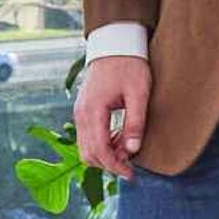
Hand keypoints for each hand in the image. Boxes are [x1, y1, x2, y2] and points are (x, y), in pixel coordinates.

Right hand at [76, 55, 152, 180]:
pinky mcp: (83, 110)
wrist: (114, 43)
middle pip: (88, 154)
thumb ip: (135, 122)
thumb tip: (132, 149)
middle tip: (130, 165)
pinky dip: (102, 144)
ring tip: (127, 150)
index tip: (131, 174)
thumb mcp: (138, 93)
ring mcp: (80, 112)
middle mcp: (81, 114)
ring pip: (86, 147)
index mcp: (93, 111)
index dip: (115, 166)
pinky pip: (88, 136)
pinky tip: (120, 139)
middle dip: (109, 164)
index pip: (99, 150)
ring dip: (105, 155)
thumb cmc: (129, 65)